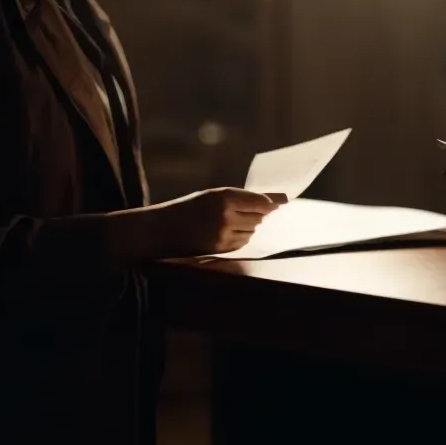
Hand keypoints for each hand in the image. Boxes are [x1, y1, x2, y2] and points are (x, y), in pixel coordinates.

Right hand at [146, 188, 283, 256]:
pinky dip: (241, 236)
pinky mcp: (221, 249)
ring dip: (249, 225)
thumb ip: (240, 197)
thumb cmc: (186, 208)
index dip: (273, 201)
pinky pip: (242, 242)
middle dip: (258, 213)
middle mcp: (226, 215)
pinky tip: (226, 231)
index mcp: (224, 197)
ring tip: (231, 220)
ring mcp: (224, 234)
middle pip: (259, 216)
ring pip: (252, 230)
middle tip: (249, 209)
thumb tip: (273, 201)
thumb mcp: (211, 195)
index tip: (285, 200)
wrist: (160, 229)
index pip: (260, 201)